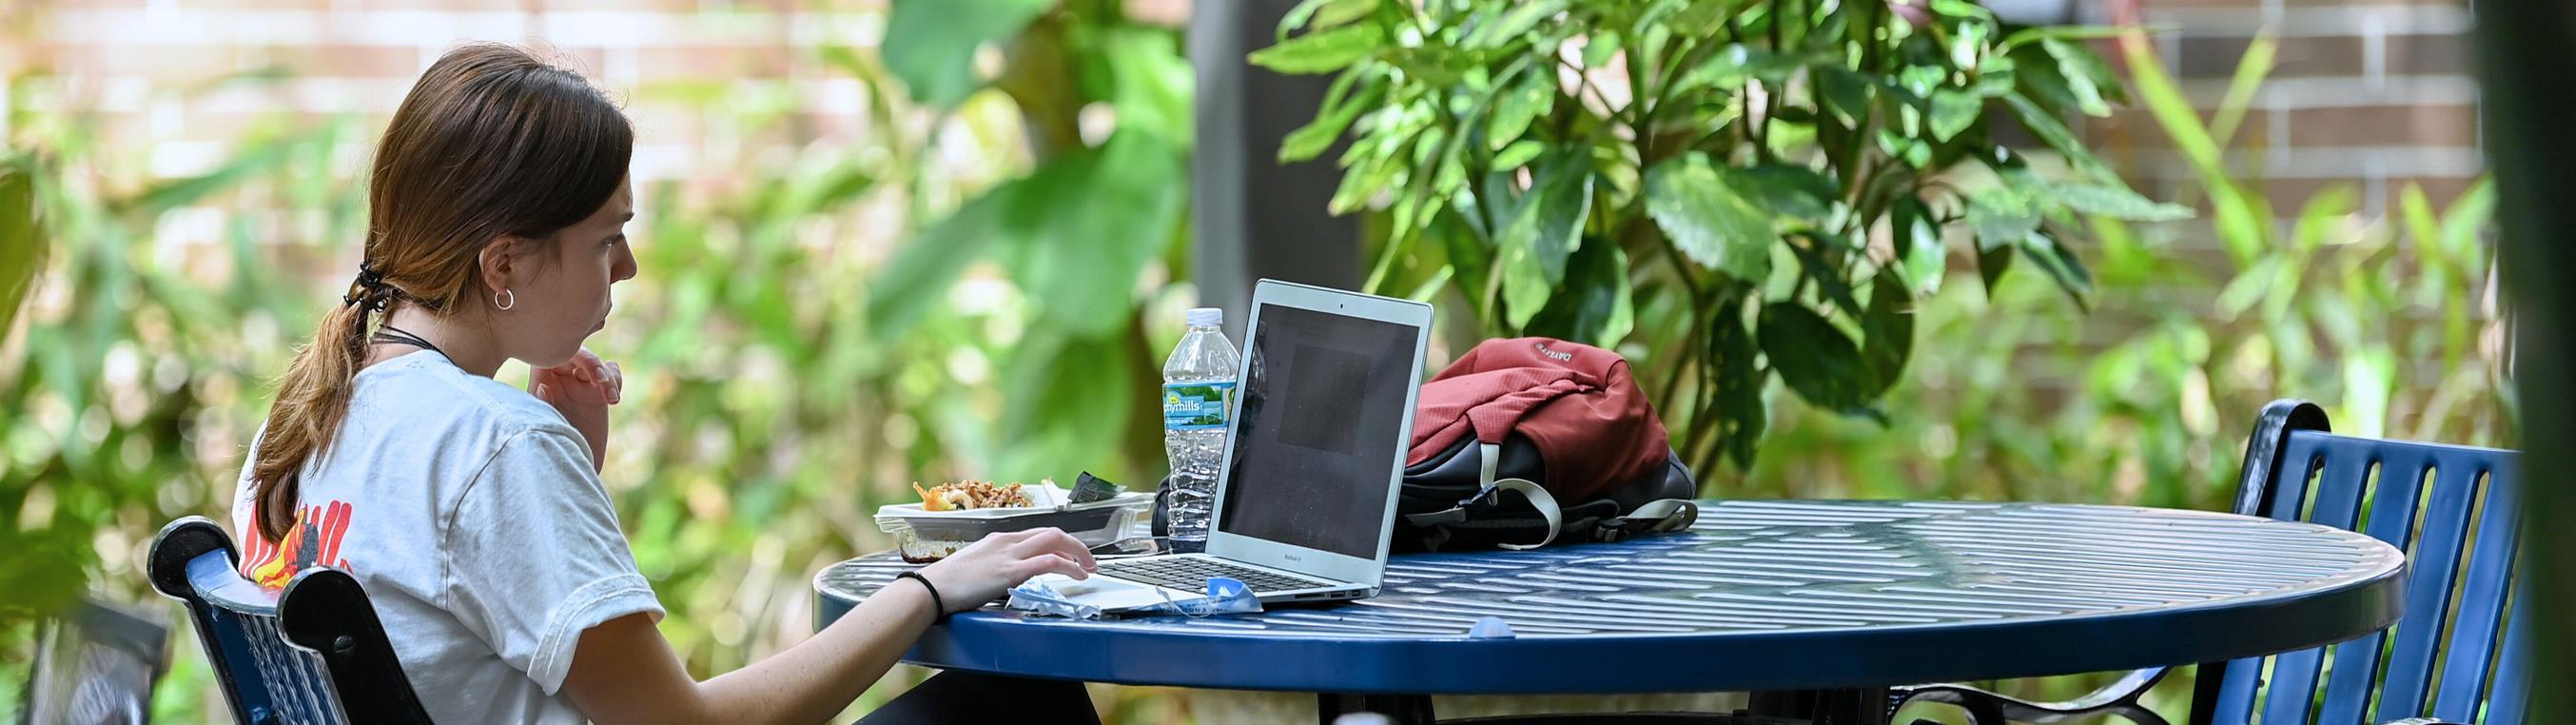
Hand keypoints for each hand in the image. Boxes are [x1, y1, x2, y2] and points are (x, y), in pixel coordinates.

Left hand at [532, 348, 620, 471]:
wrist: (571, 470)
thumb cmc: (549, 449)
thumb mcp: (541, 427)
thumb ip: (541, 406)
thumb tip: (544, 386)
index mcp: (542, 380)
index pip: (557, 355)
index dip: (573, 357)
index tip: (582, 375)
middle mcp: (561, 379)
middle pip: (580, 354)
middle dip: (595, 365)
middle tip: (601, 383)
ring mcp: (581, 386)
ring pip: (598, 363)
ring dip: (608, 376)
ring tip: (612, 399)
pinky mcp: (598, 395)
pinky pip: (612, 372)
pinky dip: (617, 380)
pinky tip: (613, 400)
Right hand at [912, 528, 1097, 615]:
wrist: (931, 588)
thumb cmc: (947, 583)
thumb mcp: (976, 567)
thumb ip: (996, 567)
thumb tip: (1008, 576)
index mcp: (999, 540)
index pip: (1038, 534)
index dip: (1060, 543)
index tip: (1071, 555)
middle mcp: (1007, 541)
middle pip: (1052, 532)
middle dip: (1076, 545)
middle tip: (1088, 561)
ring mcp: (1009, 554)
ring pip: (1055, 541)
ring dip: (1078, 553)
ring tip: (1089, 568)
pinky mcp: (1011, 571)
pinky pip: (1048, 562)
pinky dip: (1069, 567)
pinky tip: (1078, 576)